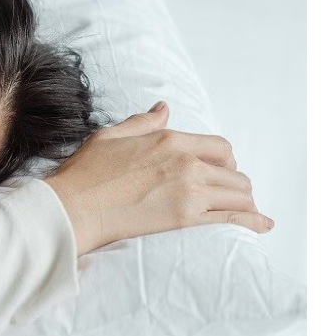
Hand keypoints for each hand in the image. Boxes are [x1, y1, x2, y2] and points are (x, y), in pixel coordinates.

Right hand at [46, 101, 273, 254]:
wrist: (73, 209)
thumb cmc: (84, 175)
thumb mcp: (110, 136)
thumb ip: (142, 123)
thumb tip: (163, 110)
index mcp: (170, 139)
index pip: (219, 147)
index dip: (226, 160)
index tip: (221, 170)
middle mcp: (186, 162)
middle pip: (233, 172)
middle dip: (235, 184)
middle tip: (229, 195)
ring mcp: (189, 190)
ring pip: (238, 194)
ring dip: (244, 202)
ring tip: (244, 211)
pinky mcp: (185, 218)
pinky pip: (232, 218)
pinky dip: (252, 221)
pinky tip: (262, 225)